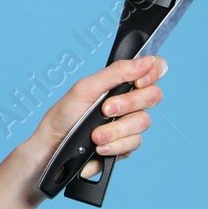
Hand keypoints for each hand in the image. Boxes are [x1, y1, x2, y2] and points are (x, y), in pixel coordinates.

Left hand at [25, 54, 167, 179]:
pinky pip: (134, 143)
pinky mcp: (126, 145)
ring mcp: (129, 123)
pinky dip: (114, 146)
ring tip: (95, 135)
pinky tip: (99, 148)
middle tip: (105, 110)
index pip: (154, 69)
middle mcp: (129, 101)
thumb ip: (117, 72)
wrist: (53, 146)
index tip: (138, 82)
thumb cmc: (64, 114)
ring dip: (116, 130)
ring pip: (143, 122)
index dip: (154, 72)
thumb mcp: (86, 88)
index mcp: (121, 82)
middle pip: (153, 96)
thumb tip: (146, 60)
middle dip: (128, 104)